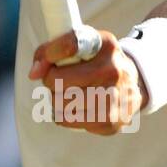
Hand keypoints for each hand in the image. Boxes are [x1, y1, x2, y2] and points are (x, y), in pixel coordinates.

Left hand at [29, 30, 146, 135]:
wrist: (133, 85)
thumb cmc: (97, 62)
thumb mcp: (81, 45)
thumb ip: (51, 50)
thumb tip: (33, 73)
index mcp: (105, 45)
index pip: (70, 44)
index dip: (50, 54)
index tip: (43, 62)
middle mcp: (113, 70)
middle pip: (58, 80)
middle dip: (51, 81)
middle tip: (59, 80)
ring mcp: (113, 98)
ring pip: (60, 103)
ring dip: (57, 99)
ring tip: (69, 94)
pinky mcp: (109, 121)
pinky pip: (67, 121)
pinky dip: (65, 115)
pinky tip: (76, 108)